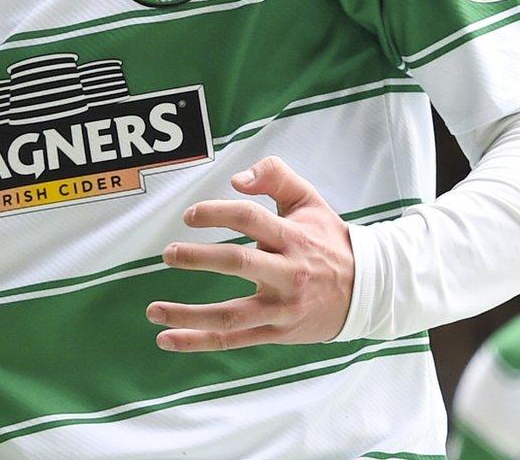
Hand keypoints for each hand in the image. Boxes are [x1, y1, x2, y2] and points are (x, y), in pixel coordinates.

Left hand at [145, 156, 354, 351]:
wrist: (367, 291)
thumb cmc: (328, 240)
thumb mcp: (309, 200)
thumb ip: (275, 177)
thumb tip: (237, 179)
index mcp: (293, 237)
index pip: (250, 218)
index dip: (217, 213)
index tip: (190, 215)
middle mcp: (287, 273)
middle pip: (238, 263)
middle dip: (198, 258)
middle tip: (168, 253)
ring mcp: (281, 308)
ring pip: (230, 315)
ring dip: (187, 315)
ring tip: (152, 310)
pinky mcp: (276, 332)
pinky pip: (232, 340)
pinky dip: (197, 341)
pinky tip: (167, 339)